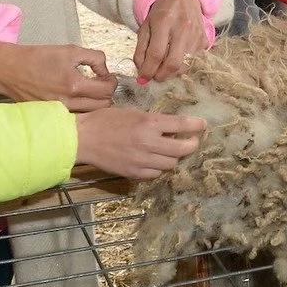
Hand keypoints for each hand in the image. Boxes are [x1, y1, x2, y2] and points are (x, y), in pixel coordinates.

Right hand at [0, 41, 116, 111]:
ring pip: (90, 114)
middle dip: (106, 93)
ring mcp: (59, 112)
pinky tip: (75, 98)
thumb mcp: (70, 50)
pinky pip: (75, 117)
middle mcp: (68, 103)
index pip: (107, 90)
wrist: (10, 69)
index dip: (112, 81)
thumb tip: (105, 71)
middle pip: (103, 106)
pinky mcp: (51, 116)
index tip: (106, 75)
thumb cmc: (39, 57)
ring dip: (95, 103)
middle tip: (99, 83)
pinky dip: (80, 109)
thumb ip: (94, 58)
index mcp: (74, 85)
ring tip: (88, 90)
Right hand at [75, 108, 205, 180]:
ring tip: (170, 151)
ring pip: (171, 164)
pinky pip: (156, 174)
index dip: (196, 125)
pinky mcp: (134, 173)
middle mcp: (149, 143)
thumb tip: (170, 128)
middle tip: (192, 142)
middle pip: (182, 149)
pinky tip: (155, 161)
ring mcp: (142, 161)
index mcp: (149, 123)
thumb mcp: (132, 113)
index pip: (181, 125)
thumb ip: (152, 121)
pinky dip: (159, 168)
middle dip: (191, 145)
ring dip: (174, 157)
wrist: (83, 138)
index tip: (202, 125)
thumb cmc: (105, 120)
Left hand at [134, 0, 208, 83]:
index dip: (148, 70)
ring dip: (172, 73)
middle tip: (154, 77)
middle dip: (161, 76)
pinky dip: (183, 66)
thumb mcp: (145, 26)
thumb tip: (141, 72)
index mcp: (164, 22)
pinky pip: (193, 62)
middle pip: (173, 63)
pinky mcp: (205, 40)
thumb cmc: (162, 12)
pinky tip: (176, 60)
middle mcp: (182, 28)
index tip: (142, 78)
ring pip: (185, 65)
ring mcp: (196, 35)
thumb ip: (141, 49)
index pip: (156, 54)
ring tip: (164, 68)